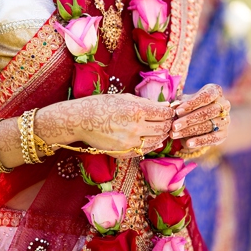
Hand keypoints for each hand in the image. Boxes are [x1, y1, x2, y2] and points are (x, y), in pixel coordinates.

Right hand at [36, 93, 174, 158]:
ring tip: (159, 130)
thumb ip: (146, 103)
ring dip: (161, 135)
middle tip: (168, 121)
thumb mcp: (124, 98)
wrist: (80, 121)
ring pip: (157, 141)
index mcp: (136, 110)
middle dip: (168, 124)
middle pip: (163, 128)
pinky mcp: (123, 152)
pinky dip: (151, 145)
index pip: (164, 114)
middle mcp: (135, 128)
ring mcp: (129, 142)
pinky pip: (145, 150)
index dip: (170, 112)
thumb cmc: (101, 105)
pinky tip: (151, 140)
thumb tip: (166, 106)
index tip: (169, 111)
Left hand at [171, 84, 229, 148]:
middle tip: (173, 126)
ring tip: (174, 135)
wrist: (200, 121)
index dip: (192, 104)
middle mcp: (224, 104)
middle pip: (207, 112)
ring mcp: (225, 119)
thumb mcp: (183, 102)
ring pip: (208, 126)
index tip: (177, 111)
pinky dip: (200, 141)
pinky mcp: (224, 133)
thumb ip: (179, 103)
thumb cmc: (189, 106)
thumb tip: (173, 106)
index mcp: (215, 91)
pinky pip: (213, 138)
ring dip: (189, 131)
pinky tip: (188, 143)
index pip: (206, 96)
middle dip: (189, 120)